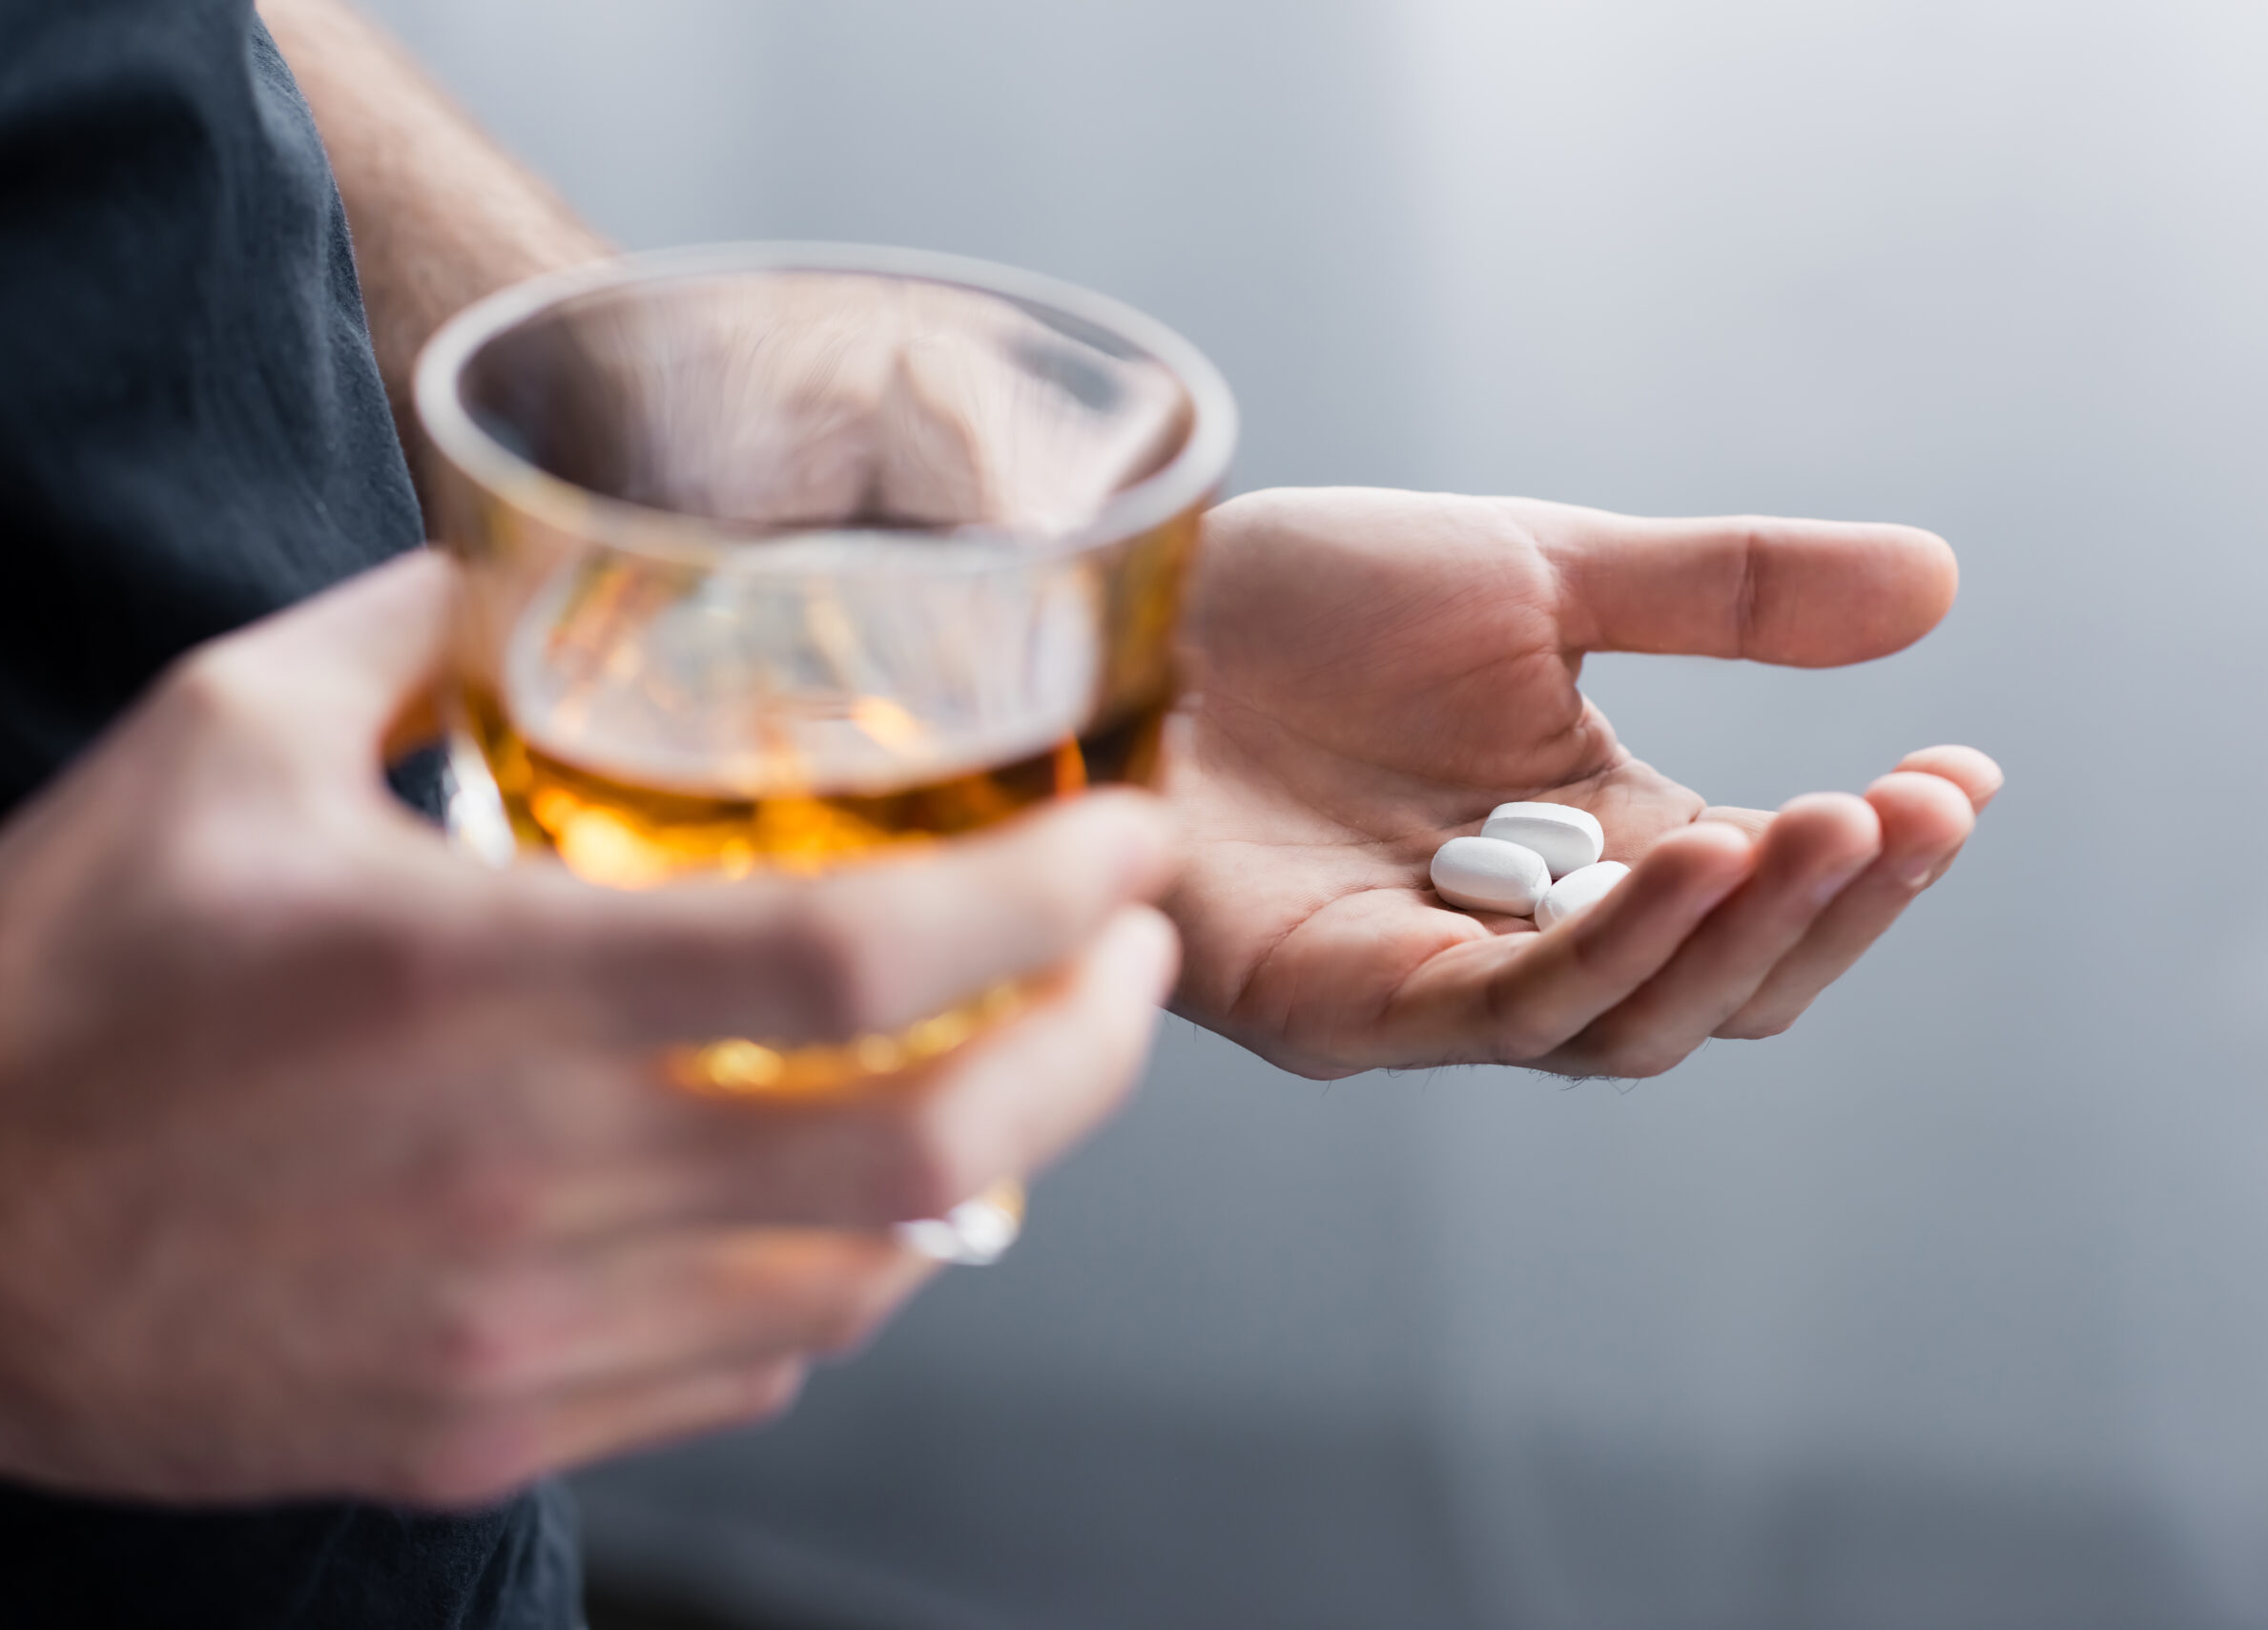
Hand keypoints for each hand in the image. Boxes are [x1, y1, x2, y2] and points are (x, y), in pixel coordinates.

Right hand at [0, 554, 1177, 1506]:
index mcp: (480, 982)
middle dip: (1094, 1046)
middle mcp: (535, 1181)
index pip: (862, 950)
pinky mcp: (495, 1429)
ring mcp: (525, 1335)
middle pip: (935, 1146)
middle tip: (1130, 959)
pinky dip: (846, 1272)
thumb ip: (419, 631)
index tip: (1124, 842)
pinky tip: (839, 1190)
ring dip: (988, 1162)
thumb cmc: (50, 985)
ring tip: (1009, 1058)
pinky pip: (752, 1366)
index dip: (1045, 896)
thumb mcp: (219, 741)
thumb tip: (550, 568)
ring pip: (869, 1278)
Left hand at [1165, 487, 2000, 1079]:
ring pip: (1628, 1023)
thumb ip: (1723, 594)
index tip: (1964, 778)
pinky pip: (1497, 1010)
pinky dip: (1608, 948)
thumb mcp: (1544, 573)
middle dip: (1829, 911)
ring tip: (1820, 828)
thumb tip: (1942, 584)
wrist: (1123, 593)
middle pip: (1719, 989)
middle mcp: (1524, 939)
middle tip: (1908, 812)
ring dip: (1739, 934)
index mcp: (1590, 848)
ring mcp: (1427, 987)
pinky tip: (1691, 859)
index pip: (1765, 897)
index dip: (1871, 862)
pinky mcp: (1331, 1004)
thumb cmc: (1307, 602)